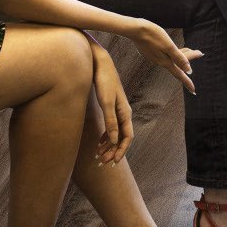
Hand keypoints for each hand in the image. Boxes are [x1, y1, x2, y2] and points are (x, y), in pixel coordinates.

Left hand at [86, 43, 133, 161]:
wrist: (99, 63)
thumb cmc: (103, 81)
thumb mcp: (106, 102)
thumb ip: (110, 122)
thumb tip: (114, 140)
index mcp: (125, 112)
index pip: (128, 136)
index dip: (121, 150)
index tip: (114, 162)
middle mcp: (123, 113)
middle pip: (121, 137)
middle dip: (113, 151)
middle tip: (103, 163)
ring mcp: (116, 110)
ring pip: (115, 133)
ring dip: (108, 146)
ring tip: (99, 156)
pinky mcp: (109, 107)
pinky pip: (110, 127)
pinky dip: (105, 137)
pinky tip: (98, 144)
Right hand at [124, 18, 199, 91]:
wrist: (135, 30)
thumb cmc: (153, 35)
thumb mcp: (168, 46)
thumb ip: (179, 58)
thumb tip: (189, 71)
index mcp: (165, 61)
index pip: (180, 74)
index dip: (187, 82)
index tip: (194, 92)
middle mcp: (159, 61)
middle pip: (177, 64)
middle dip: (188, 60)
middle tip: (199, 53)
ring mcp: (154, 57)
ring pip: (171, 58)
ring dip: (181, 55)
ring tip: (190, 49)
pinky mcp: (150, 52)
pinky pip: (165, 55)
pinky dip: (172, 52)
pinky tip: (173, 48)